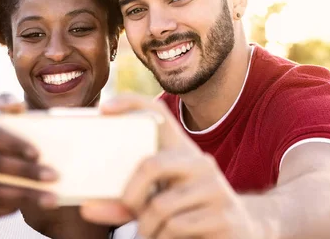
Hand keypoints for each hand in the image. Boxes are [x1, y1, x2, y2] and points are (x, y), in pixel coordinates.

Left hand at [81, 94, 262, 238]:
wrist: (242, 231)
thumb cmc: (187, 213)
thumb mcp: (155, 203)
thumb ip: (125, 203)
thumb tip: (88, 208)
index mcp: (181, 151)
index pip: (157, 113)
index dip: (131, 103)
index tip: (105, 108)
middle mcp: (199, 162)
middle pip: (151, 165)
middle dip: (130, 195)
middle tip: (128, 211)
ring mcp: (215, 187)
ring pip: (160, 206)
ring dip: (146, 229)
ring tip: (150, 234)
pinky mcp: (224, 214)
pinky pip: (177, 227)